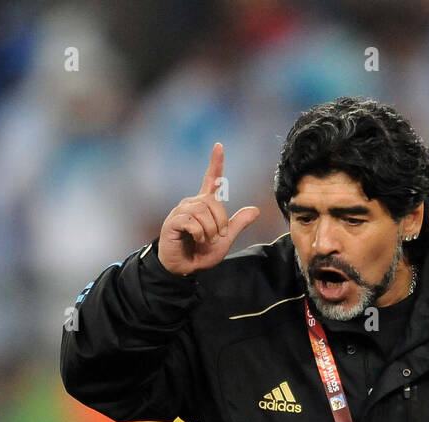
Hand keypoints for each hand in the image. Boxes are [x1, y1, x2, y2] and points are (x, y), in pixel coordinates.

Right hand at [157, 143, 260, 276]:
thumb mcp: (225, 239)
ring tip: (205, 240)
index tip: (219, 146)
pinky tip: (195, 240)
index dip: (216, 163)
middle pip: (212, 201)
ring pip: (202, 211)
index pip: (211, 179)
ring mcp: (180, 212)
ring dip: (209, 229)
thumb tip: (256, 210)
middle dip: (220, 221)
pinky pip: (191, 221)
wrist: (184, 268)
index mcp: (204, 205)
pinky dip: (199, 233)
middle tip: (216, 237)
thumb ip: (237, 224)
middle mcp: (192, 203)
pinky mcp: (173, 222)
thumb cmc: (201, 253)